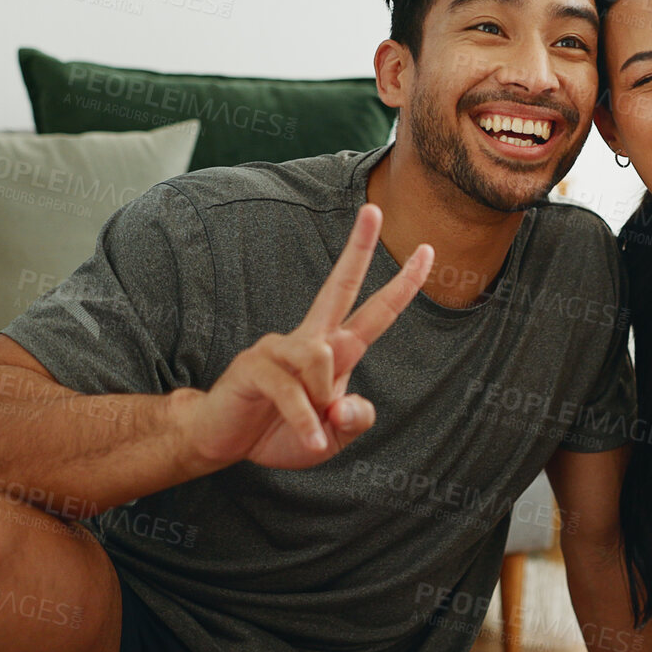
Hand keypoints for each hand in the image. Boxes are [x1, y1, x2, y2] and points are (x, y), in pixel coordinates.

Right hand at [175, 203, 431, 469]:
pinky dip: (305, 420)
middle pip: (339, 285)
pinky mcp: (254, 366)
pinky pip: (292, 390)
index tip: (427, 250)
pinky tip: (310, 440)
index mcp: (334, 351)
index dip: (402, 284)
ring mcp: (279, 348)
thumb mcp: (333, 437)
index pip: (375, 311)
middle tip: (374, 208)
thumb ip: (354, 421)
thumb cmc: (281, 433)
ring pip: (320, 355)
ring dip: (323, 400)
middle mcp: (309, 341)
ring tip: (314, 428)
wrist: (224, 443)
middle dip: (358, 247)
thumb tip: (346, 404)